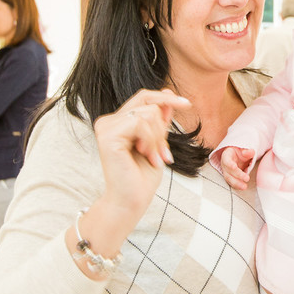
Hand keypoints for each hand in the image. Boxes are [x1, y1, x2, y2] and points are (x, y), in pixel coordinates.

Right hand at [93, 89, 189, 215]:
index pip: (143, 98)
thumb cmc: (143, 176)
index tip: (188, 104)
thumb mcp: (157, 142)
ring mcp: (105, 127)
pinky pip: (139, 123)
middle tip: (164, 153)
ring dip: (158, 138)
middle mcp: (108, 121)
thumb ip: (159, 120)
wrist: (132, 200)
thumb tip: (167, 93)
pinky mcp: (107, 136)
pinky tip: (149, 157)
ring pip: (147, 114)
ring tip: (155, 158)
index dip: (165, 98)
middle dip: (163, 126)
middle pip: (147, 102)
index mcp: (118, 121)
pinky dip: (151, 141)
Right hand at [219, 147, 253, 190]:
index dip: (230, 164)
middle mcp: (225, 164)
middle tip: (247, 178)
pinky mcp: (229, 177)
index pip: (227, 160)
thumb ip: (247, 151)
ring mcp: (226, 171)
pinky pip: (231, 182)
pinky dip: (237, 185)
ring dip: (236, 183)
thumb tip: (251, 152)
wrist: (236, 156)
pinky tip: (242, 187)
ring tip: (244, 187)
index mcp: (227, 155)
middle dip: (237, 176)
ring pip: (229, 178)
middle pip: (228, 171)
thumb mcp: (244, 149)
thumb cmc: (240, 152)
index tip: (234, 167)